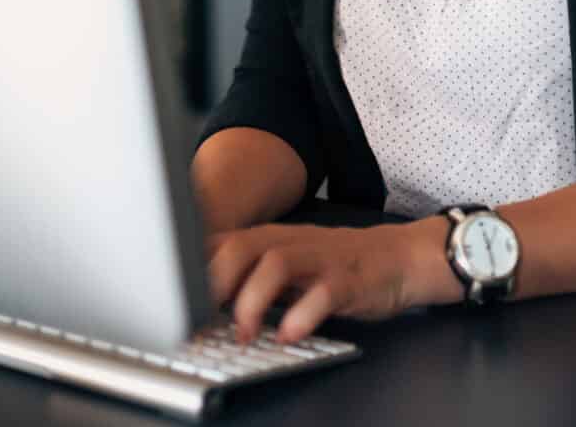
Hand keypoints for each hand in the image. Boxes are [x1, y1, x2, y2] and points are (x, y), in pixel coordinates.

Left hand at [205, 219, 457, 344]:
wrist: (397, 258)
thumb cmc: (335, 265)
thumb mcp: (288, 263)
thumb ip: (251, 274)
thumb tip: (203, 298)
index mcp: (271, 239)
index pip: (221, 241)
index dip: (193, 266)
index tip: (178, 298)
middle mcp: (291, 242)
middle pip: (240, 247)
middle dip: (215, 282)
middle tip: (204, 317)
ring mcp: (319, 259)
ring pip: (275, 264)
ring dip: (251, 300)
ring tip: (244, 333)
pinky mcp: (347, 279)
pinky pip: (322, 294)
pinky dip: (301, 316)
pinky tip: (289, 335)